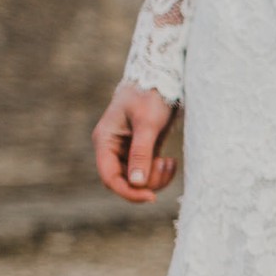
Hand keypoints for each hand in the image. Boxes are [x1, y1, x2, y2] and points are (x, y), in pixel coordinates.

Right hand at [93, 81, 179, 202]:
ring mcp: (127, 151)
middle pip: (124, 181)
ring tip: (169, 162)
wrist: (161, 78)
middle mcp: (112, 148)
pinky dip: (160, 173)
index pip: (109, 177)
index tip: (150, 197)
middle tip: (165, 165)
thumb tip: (136, 183)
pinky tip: (170, 161)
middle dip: (146, 182)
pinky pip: (148, 173)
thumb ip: (141, 153)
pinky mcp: (142, 151)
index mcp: (105, 140)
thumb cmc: (150, 95)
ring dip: (156, 178)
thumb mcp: (147, 123)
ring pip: (138, 180)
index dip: (128, 191)